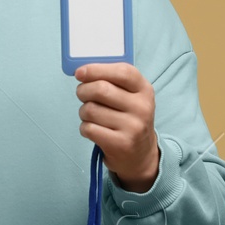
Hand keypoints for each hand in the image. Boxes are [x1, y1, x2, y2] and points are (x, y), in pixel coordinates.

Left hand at [74, 62, 159, 191]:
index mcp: (145, 90)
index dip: (97, 69)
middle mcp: (142, 107)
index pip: (122, 71)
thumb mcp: (131, 97)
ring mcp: (133, 127)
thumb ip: (112, 81)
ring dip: (83, 112)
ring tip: (90, 115)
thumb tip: (82, 71)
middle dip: (83, 90)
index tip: (80, 72)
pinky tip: (93, 129)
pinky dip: (84, 128)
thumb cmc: (128, 119)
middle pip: (101, 89)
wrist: (141, 155)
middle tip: (82, 94)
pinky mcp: (121, 144)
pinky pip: (89, 128)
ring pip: (90, 109)